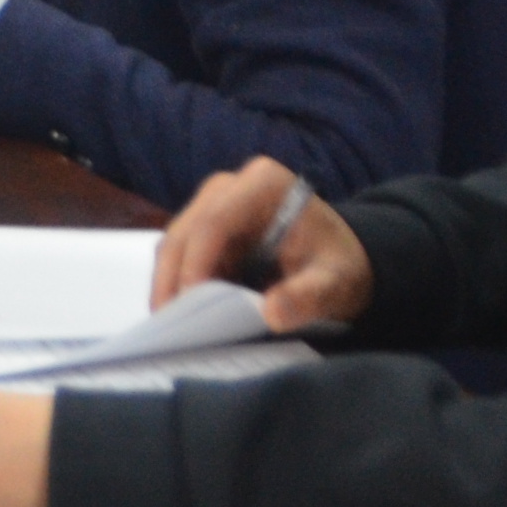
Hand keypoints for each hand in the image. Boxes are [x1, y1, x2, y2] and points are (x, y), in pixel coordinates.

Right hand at [149, 157, 375, 327]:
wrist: (340, 256)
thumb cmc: (338, 263)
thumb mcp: (335, 283)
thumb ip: (307, 297)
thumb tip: (271, 315)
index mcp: (263, 184)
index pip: (214, 221)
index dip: (196, 262)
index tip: (189, 303)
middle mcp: (230, 185)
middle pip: (186, 229)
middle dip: (172, 276)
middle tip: (166, 322)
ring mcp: (214, 201)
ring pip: (176, 240)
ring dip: (169, 279)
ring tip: (169, 322)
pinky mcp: (207, 222)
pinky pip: (182, 250)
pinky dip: (178, 279)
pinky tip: (181, 310)